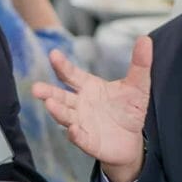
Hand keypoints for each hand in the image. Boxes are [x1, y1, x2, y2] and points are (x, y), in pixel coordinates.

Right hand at [33, 36, 151, 181]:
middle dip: (48, 92)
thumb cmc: (129, 109)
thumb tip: (145, 39)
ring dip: (57, 111)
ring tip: (50, 104)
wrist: (133, 140)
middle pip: (60, 96)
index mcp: (89, 87)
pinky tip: (72, 129)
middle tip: (36, 88)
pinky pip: (80, 137)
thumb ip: (140, 64)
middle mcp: (80, 104)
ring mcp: (82, 123)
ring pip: (65, 116)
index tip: (53, 54)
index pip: (71, 74)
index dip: (62, 65)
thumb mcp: (138, 86)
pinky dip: (75, 134)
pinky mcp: (89, 141)